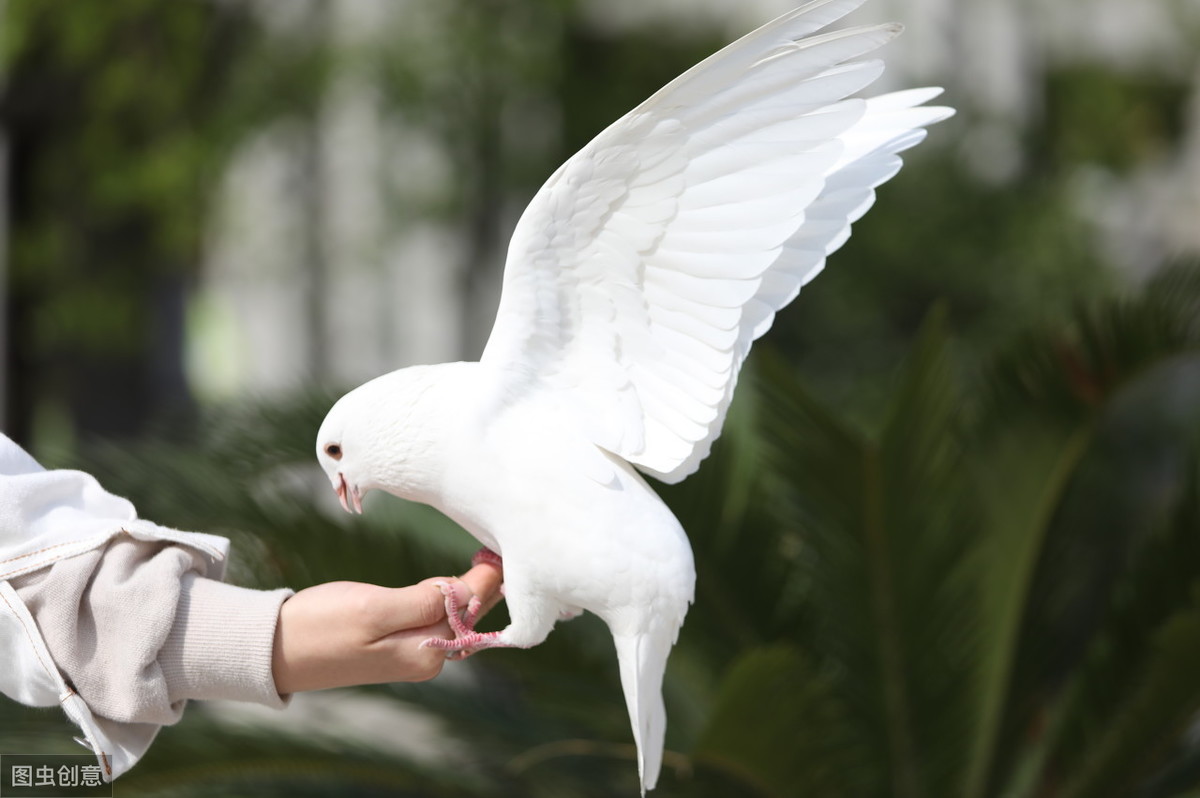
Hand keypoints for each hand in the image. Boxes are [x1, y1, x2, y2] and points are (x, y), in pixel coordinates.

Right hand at [271, 560, 503, 692]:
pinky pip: (431, 618)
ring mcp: (412, 653)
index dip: (487, 576)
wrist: (274, 648)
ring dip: (461, 588)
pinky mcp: (397, 645)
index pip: (472, 607)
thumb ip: (425, 601)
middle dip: (479, 583)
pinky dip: (441, 597)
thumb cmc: (320, 626)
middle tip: (493, 547)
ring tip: (479, 557)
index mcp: (427, 651)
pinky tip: (444, 582)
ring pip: (450, 613)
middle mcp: (427, 658)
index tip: (499, 549)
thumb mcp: (374, 608)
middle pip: (467, 612)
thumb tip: (470, 593)